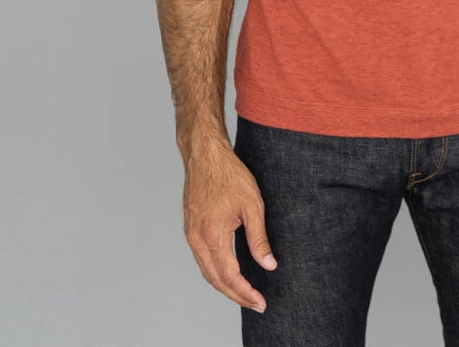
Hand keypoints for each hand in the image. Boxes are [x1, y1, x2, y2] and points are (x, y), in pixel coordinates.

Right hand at [183, 144, 277, 312]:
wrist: (205, 155)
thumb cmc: (229, 175)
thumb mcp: (252, 205)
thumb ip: (259, 238)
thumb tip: (269, 266)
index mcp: (213, 235)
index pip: (230, 277)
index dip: (246, 293)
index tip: (261, 302)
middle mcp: (197, 239)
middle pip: (216, 280)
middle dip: (236, 296)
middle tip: (255, 304)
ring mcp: (191, 235)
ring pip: (206, 272)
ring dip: (225, 287)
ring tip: (244, 294)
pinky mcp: (190, 229)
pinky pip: (201, 260)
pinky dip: (215, 272)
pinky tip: (227, 272)